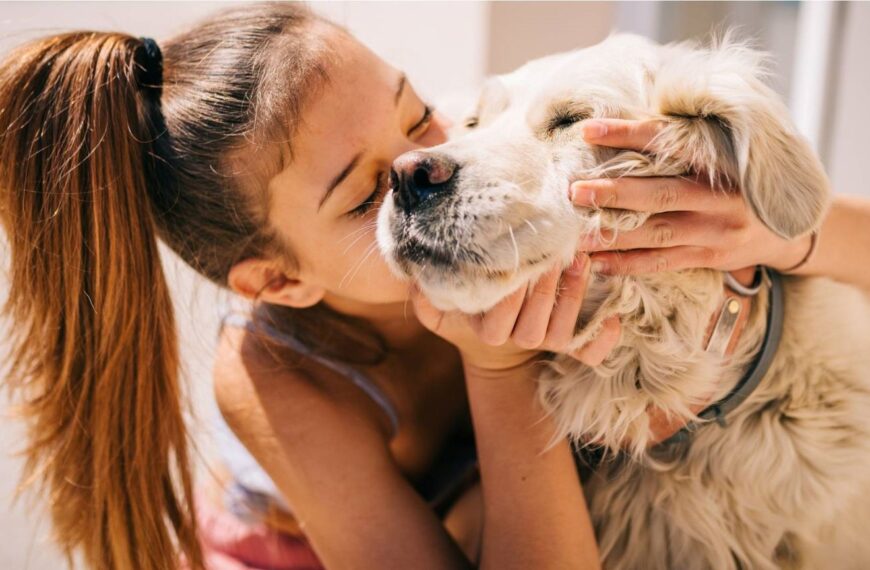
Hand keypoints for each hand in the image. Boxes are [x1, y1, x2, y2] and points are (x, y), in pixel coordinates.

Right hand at [410, 253, 620, 372]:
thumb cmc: (469, 309)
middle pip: (532, 326)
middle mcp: (516, 339)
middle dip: (545, 289)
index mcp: (487, 331)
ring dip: (573, 299)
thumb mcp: (439, 306)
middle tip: (556, 251)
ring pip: (560, 333)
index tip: (519, 262)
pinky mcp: (568, 346)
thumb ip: (424, 293)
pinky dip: (602, 341)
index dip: (511, 294)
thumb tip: (412, 272)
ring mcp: (544, 343)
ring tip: (582, 261)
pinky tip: (614, 318)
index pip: (497, 319)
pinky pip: (588, 354)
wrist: (496, 341)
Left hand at [572, 118, 814, 274]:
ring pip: (656, 233)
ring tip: (574, 236)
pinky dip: (628, 264)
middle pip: (659, 194)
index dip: (628, 135)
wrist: (792, 227)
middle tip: (574, 191)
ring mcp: (714, 231)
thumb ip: (685, 143)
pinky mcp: (710, 257)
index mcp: (720, 160)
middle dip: (613, 193)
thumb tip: (625, 122)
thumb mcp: (726, 153)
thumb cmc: (741, 180)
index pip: (669, 142)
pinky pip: (662, 263)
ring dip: (612, 235)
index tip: (589, 130)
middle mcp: (719, 197)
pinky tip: (597, 263)